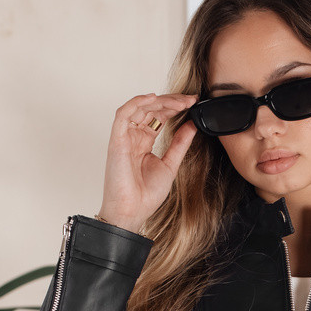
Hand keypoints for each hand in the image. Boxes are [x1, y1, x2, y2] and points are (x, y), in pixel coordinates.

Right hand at [97, 91, 199, 232]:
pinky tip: (153, 99)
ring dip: (159, 101)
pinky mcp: (116, 140)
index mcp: (144, 142)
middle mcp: (134, 137)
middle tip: (189, 99)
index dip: (175, 107)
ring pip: (139, 108)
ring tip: (179, 101)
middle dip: (171, 102)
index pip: (159, 117)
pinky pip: (123, 114)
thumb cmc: (146, 195)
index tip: (193, 103)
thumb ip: (180, 144)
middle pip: (151, 109)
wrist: (133, 212)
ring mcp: (124, 137)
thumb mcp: (170, 165)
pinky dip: (137, 103)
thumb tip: (192, 124)